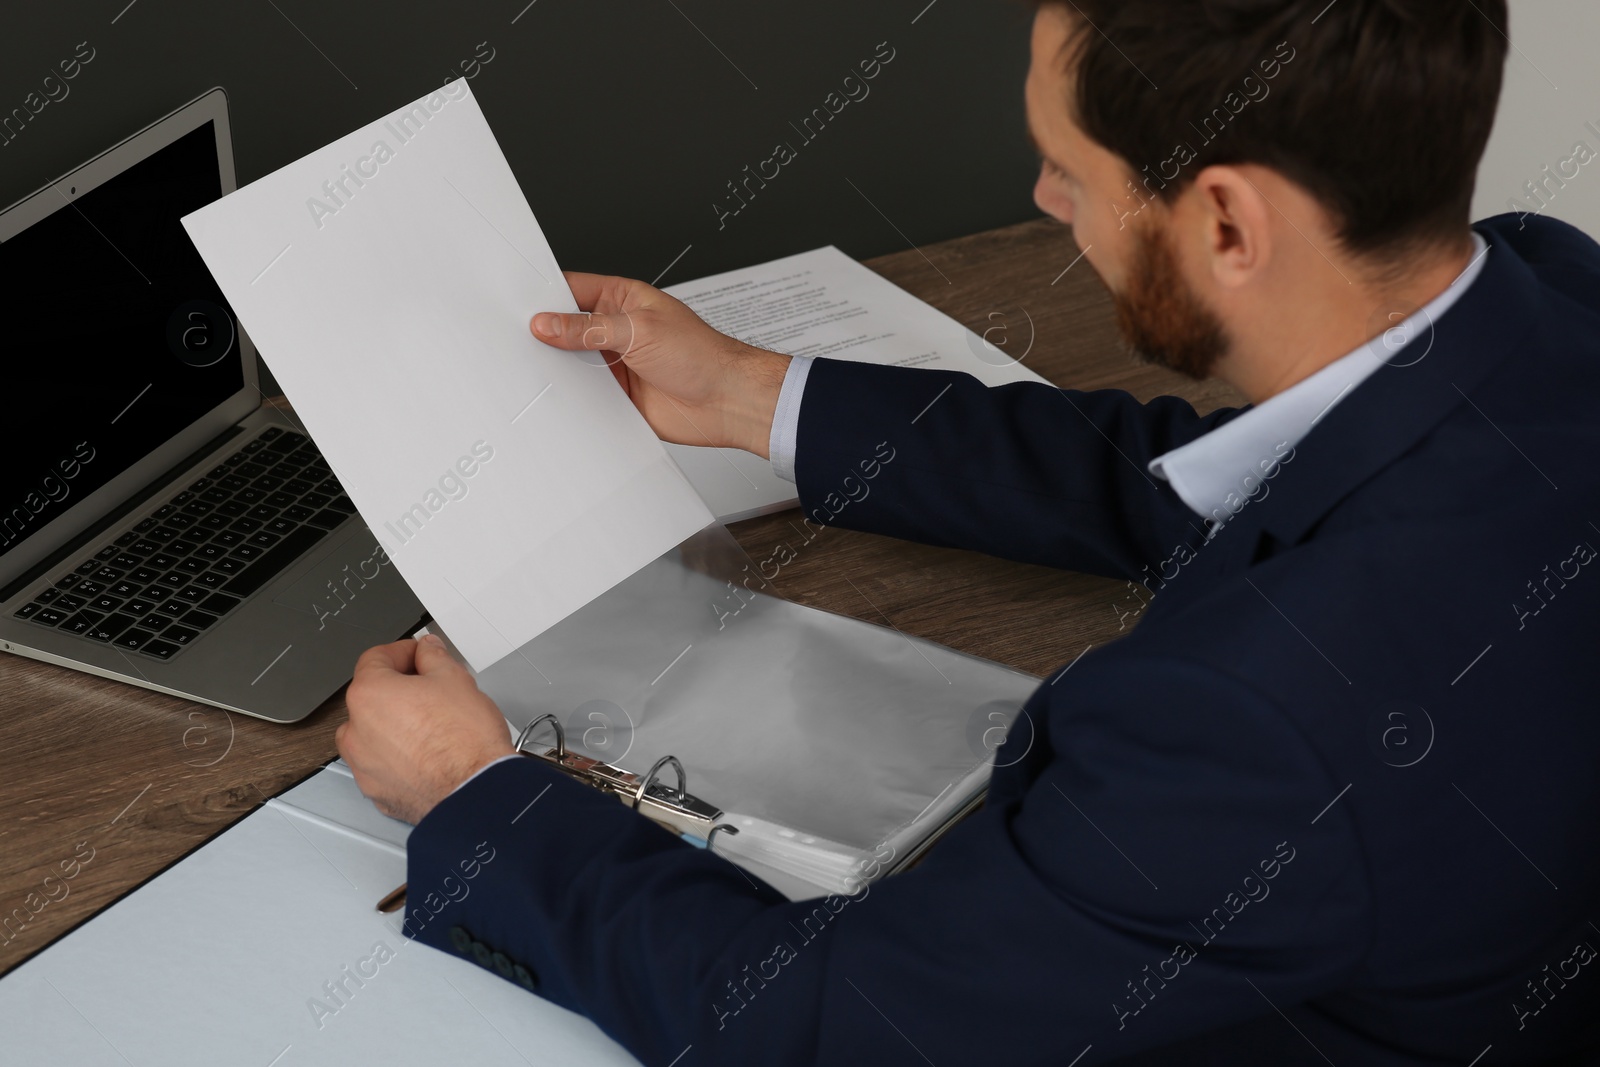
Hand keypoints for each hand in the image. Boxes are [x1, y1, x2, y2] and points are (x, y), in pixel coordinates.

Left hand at [337, 635, 515, 824]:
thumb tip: (428, 652)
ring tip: (430, 725)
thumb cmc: (464, 741)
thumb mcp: (455, 679)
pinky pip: (382, 764)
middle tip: (431, 689)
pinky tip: (428, 754)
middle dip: (399, 689)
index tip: (419, 655)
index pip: (376, 659)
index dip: (403, 651)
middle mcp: (356, 731)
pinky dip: (399, 757)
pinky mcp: (377, 792)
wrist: (475, 792)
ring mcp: (364, 766)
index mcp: (369, 695)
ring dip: (394, 725)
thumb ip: (433, 658)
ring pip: (373, 733)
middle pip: (371, 697)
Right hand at [531, 272, 790, 456]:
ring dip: (556, 368)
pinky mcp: (616, 396)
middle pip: (566, 328)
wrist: (726, 401)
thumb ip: (590, 328)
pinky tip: (556, 397)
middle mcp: (616, 330)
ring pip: (571, 363)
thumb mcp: (639, 330)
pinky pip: (583, 395)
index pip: (573, 290)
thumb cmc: (702, 355)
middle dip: (544, 334)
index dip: (544, 295)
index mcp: (623, 299)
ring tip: (529, 368)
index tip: (516, 303)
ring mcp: (615, 363)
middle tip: (516, 339)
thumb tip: (549, 324)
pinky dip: (570, 398)